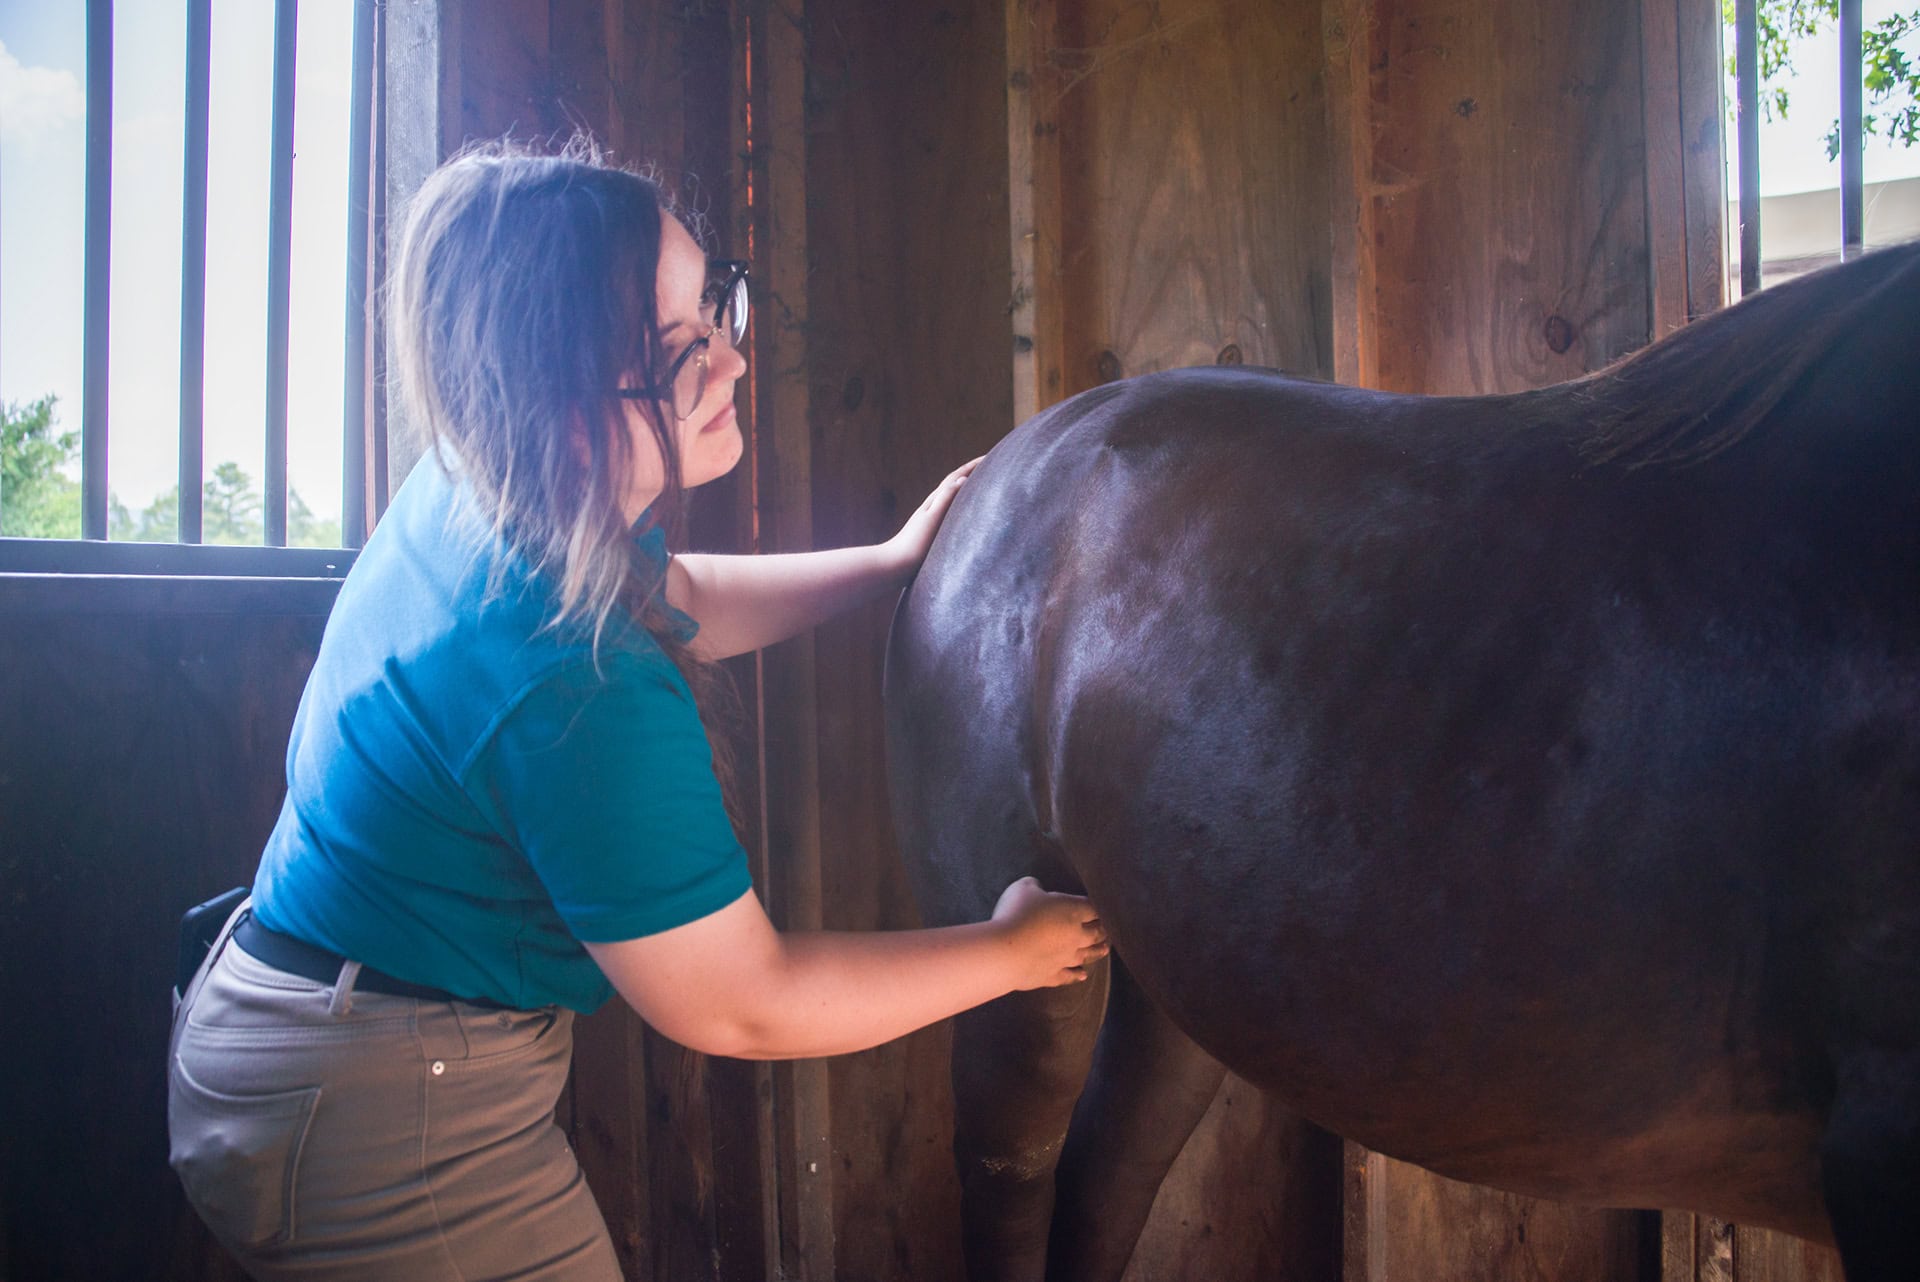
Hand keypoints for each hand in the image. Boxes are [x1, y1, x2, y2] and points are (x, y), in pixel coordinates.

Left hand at [884, 456, 983, 578]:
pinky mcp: (932, 531)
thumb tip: (963, 479)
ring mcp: (932, 518)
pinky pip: (951, 511)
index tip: (988, 456)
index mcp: (934, 501)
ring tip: (982, 484)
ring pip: (952, 496)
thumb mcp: (931, 518)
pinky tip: (965, 511)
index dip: (972, 466)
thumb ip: (945, 498)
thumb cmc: (914, 543)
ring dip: (966, 486)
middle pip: (954, 483)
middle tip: (989, 465)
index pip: (955, 477)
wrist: (895, 564)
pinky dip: (961, 504)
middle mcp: (933, 506)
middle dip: (971, 472)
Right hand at [990, 876, 1109, 988]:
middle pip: (1095, 933)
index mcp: (1071, 911)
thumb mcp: (1023, 889)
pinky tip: (1083, 975)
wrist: (1006, 953)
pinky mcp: (1053, 975)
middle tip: (1109, 930)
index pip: (1092, 907)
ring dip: (1097, 952)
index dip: (1099, 906)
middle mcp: (1075, 936)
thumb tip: (1037, 887)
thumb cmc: (1015, 915)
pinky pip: (1069, 975)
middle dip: (1103, 930)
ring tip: (1105, 950)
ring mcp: (1065, 958)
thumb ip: (1034, 886)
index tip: (1105, 907)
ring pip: (1087, 955)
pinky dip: (1077, 975)